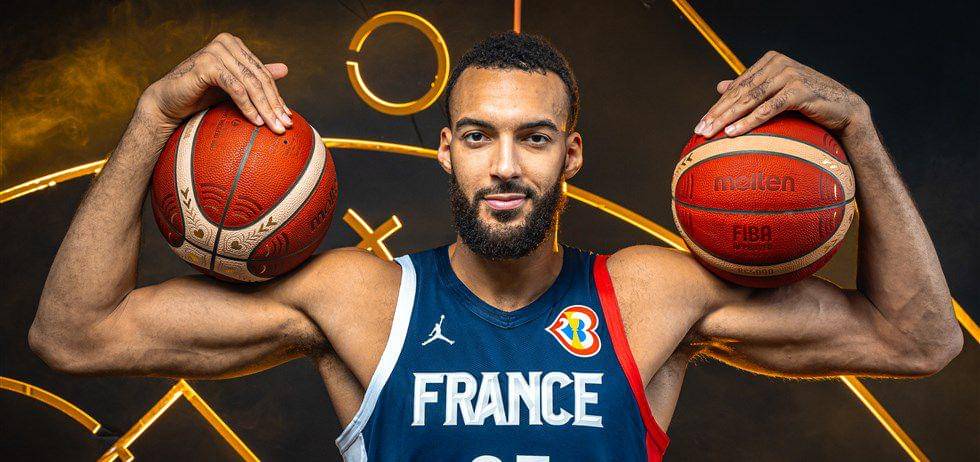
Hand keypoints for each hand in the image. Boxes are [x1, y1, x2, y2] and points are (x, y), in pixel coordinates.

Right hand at [138, 32, 292, 133]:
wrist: (168, 102)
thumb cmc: (200, 93)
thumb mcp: (234, 85)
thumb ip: (256, 77)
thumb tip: (285, 69)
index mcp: (234, 44)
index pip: (262, 74)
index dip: (277, 97)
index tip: (288, 117)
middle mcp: (226, 43)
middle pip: (258, 79)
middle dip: (274, 105)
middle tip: (284, 125)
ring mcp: (215, 52)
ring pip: (250, 84)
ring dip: (264, 108)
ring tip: (273, 126)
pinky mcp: (207, 65)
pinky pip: (235, 88)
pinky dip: (247, 106)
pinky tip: (255, 121)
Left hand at [694, 51, 869, 139]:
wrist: (844, 109)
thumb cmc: (809, 102)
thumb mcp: (776, 92)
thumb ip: (750, 87)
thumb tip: (719, 85)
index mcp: (770, 61)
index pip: (737, 87)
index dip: (717, 106)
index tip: (700, 124)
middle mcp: (778, 64)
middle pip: (740, 93)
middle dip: (717, 114)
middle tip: (700, 131)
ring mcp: (789, 75)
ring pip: (750, 100)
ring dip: (728, 118)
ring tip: (711, 133)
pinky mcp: (799, 90)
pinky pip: (768, 108)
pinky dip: (749, 121)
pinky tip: (733, 133)